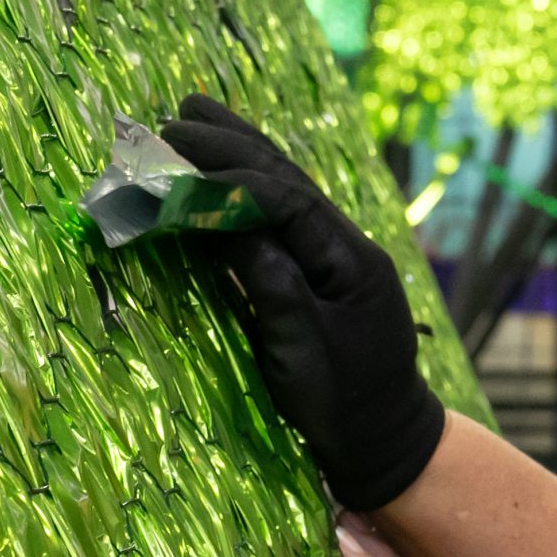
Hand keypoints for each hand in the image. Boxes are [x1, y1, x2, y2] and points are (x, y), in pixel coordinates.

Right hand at [160, 95, 446, 509]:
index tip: (177, 163)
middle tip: (172, 118)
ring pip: (284, 192)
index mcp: (352, 260)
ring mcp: (336, 258)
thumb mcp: (302, 348)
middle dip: (231, 146)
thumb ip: (270, 282)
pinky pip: (280, 220)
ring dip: (238, 154)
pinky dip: (244, 192)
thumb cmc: (344, 403)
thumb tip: (230, 219)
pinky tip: (219, 174)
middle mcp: (347, 247)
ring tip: (192, 115)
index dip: (231, 177)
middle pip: (287, 180)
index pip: (288, 199)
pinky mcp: (319, 275)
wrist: (384, 441)